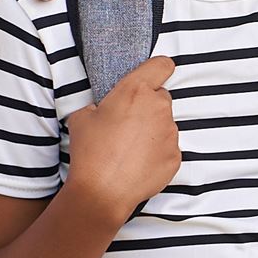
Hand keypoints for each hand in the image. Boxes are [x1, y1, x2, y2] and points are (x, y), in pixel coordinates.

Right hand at [63, 58, 179, 213]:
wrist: (102, 192)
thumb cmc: (90, 152)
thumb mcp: (81, 117)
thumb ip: (99, 104)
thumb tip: (103, 108)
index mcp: (136, 91)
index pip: (162, 65)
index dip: (157, 70)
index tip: (151, 78)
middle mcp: (159, 108)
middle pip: (161, 97)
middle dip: (147, 106)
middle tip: (127, 123)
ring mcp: (170, 133)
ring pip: (165, 124)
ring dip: (152, 131)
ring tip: (129, 148)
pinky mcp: (176, 156)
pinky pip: (168, 148)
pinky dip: (157, 153)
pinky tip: (137, 163)